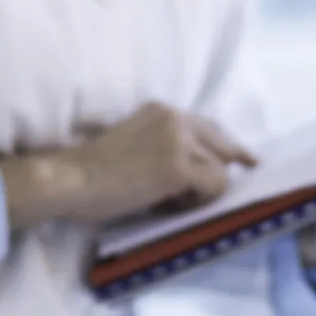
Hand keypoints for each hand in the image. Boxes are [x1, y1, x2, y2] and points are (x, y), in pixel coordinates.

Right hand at [0, 103, 255, 229]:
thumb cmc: (89, 171)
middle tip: (230, 184)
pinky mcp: (178, 167)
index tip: (247, 159)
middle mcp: (174, 118)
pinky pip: (213, 187)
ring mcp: (178, 141)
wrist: (68, 179)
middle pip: (222, 144)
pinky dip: (196, 202)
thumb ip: (164, 145)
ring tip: (166, 202)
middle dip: (227, 166)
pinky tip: (166, 205)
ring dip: (199, 192)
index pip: (207, 126)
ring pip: (219, 170)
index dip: (228, 145)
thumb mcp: (133, 143)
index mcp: (160, 110)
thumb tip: (196, 167)